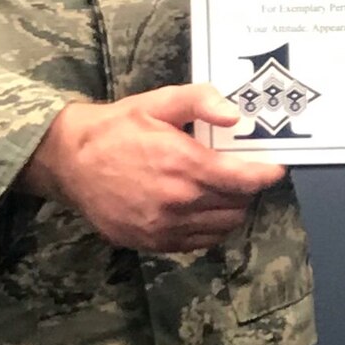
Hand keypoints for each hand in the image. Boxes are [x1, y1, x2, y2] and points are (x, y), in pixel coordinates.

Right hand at [20, 83, 285, 252]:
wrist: (69, 161)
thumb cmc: (116, 128)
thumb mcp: (159, 102)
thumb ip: (201, 102)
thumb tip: (236, 116)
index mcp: (184, 165)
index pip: (245, 180)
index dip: (266, 174)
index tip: (274, 168)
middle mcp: (178, 202)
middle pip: (238, 205)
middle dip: (246, 189)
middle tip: (240, 173)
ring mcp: (164, 227)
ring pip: (221, 227)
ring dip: (229, 209)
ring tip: (220, 190)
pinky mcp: (151, 242)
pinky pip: (197, 243)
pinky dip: (207, 228)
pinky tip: (199, 208)